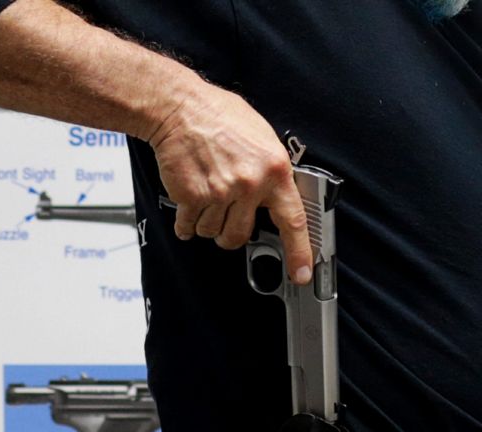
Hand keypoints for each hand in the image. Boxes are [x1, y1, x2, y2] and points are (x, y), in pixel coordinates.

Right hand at [147, 83, 312, 284]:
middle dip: (230, 233)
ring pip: (213, 232)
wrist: (180, 108)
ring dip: (206, 223)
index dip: (299, 252)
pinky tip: (187, 207)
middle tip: (225, 216)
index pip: (293, 220)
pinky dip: (185, 223)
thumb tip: (275, 196)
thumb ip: (271, 170)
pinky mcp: (192, 196)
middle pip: (241, 235)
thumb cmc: (218, 116)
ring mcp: (220, 193)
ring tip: (205, 196)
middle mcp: (249, 184)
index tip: (301, 273)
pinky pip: (189, 226)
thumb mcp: (262, 137)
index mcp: (274, 170)